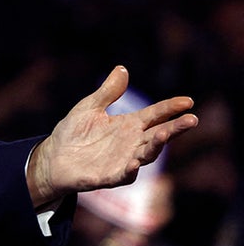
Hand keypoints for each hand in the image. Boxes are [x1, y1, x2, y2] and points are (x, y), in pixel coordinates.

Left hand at [27, 66, 197, 207]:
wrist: (53, 157)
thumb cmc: (73, 132)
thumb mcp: (90, 107)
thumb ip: (107, 92)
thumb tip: (122, 69)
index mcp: (129, 125)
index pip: (155, 115)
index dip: (170, 108)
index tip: (188, 101)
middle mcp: (131, 143)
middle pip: (158, 135)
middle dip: (175, 128)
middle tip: (192, 119)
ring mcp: (122, 161)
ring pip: (146, 154)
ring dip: (156, 146)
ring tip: (165, 134)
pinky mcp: (108, 177)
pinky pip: (122, 175)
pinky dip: (129, 170)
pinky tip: (133, 163)